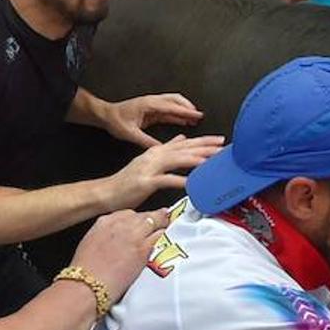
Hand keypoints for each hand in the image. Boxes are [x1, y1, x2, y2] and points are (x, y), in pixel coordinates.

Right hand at [70, 208, 171, 299]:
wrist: (87, 285)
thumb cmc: (84, 271)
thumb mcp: (90, 243)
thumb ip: (104, 235)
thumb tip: (114, 238)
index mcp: (104, 222)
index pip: (127, 213)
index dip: (138, 219)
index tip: (143, 222)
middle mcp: (120, 224)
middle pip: (143, 215)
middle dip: (152, 218)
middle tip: (162, 220)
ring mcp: (133, 235)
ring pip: (155, 221)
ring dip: (162, 224)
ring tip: (168, 225)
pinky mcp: (143, 248)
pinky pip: (160, 235)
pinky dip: (166, 236)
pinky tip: (170, 238)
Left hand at [105, 93, 203, 148]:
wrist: (105, 115)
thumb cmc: (115, 121)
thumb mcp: (131, 134)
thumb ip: (146, 141)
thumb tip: (160, 149)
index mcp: (149, 105)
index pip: (172, 107)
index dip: (186, 111)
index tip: (197, 115)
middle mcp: (152, 102)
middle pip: (176, 100)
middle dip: (189, 107)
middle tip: (199, 116)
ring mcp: (152, 105)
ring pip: (173, 104)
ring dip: (184, 110)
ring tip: (194, 118)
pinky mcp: (151, 110)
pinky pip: (168, 111)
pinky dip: (178, 114)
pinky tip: (184, 121)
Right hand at [108, 134, 225, 207]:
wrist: (106, 192)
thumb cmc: (128, 181)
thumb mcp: (148, 160)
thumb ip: (166, 148)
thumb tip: (182, 138)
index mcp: (157, 151)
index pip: (185, 143)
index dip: (204, 141)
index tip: (220, 141)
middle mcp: (154, 156)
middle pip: (184, 149)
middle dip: (205, 147)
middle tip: (223, 147)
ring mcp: (149, 168)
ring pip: (177, 160)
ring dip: (196, 159)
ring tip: (212, 160)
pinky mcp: (145, 182)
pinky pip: (166, 180)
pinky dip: (180, 180)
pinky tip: (192, 183)